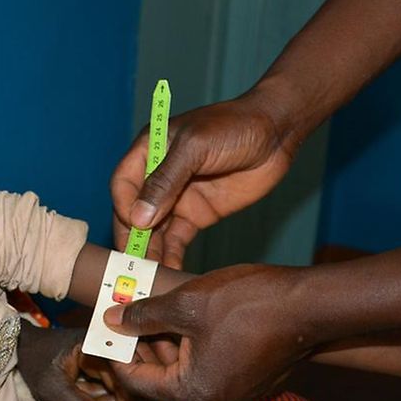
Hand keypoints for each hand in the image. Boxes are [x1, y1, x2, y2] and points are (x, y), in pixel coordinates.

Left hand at [16, 320, 138, 400]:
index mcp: (103, 345)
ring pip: (117, 397)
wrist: (20, 346)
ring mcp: (107, 361)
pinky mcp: (101, 370)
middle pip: (126, 392)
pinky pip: (107, 395)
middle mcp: (112, 350)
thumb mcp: (52, 387)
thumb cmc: (34, 359)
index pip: (125, 384)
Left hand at [105, 264, 310, 400]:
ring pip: (180, 366)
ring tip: (147, 303)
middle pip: (157, 376)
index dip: (115, 350)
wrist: (311, 305)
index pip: (135, 381)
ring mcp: (230, 390)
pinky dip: (187, 340)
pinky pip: (203, 361)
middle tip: (121, 309)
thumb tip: (110, 320)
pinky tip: (179, 311)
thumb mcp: (186, 305)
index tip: (102, 324)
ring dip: (161, 338)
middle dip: (137, 342)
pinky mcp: (244, 375)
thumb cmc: (250, 304)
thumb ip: (144, 316)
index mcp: (192, 393)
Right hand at [111, 93, 294, 267]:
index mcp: (149, 150)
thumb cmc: (234, 126)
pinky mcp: (197, 215)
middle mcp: (157, 177)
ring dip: (150, 251)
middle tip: (134, 264)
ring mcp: (177, 198)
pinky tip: (170, 270)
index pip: (123, 184)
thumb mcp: (195, 148)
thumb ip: (165, 181)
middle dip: (132, 237)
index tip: (134, 228)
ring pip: (153, 231)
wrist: (277, 132)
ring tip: (151, 274)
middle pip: (133, 213)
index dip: (123, 207)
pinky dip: (171, 255)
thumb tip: (138, 217)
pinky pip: (176, 239)